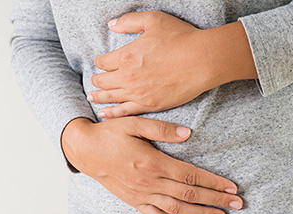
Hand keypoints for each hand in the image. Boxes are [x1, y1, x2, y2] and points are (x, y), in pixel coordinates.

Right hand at [61, 116, 242, 213]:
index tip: (231, 187)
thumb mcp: (133, 123)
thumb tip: (188, 134)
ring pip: (177, 208)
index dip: (213, 182)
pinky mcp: (134, 201)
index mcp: (152, 162)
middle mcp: (149, 182)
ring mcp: (141, 195)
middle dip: (215, 199)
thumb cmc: (109, 135)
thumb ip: (162, 129)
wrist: (85, 150)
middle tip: (237, 204)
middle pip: (189, 194)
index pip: (190, 175)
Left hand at [87, 10, 256, 117]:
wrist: (202, 61)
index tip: (101, 63)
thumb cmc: (180, 38)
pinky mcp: (148, 105)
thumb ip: (129, 21)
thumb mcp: (153, 20)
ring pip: (110, 97)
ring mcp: (137, 93)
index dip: (100, 62)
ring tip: (91, 97)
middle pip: (103, 81)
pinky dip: (111, 113)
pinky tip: (104, 114)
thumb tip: (111, 24)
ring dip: (98, 96)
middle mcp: (127, 77)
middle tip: (94, 81)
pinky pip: (124, 112)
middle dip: (97, 79)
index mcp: (125, 55)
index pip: (103, 62)